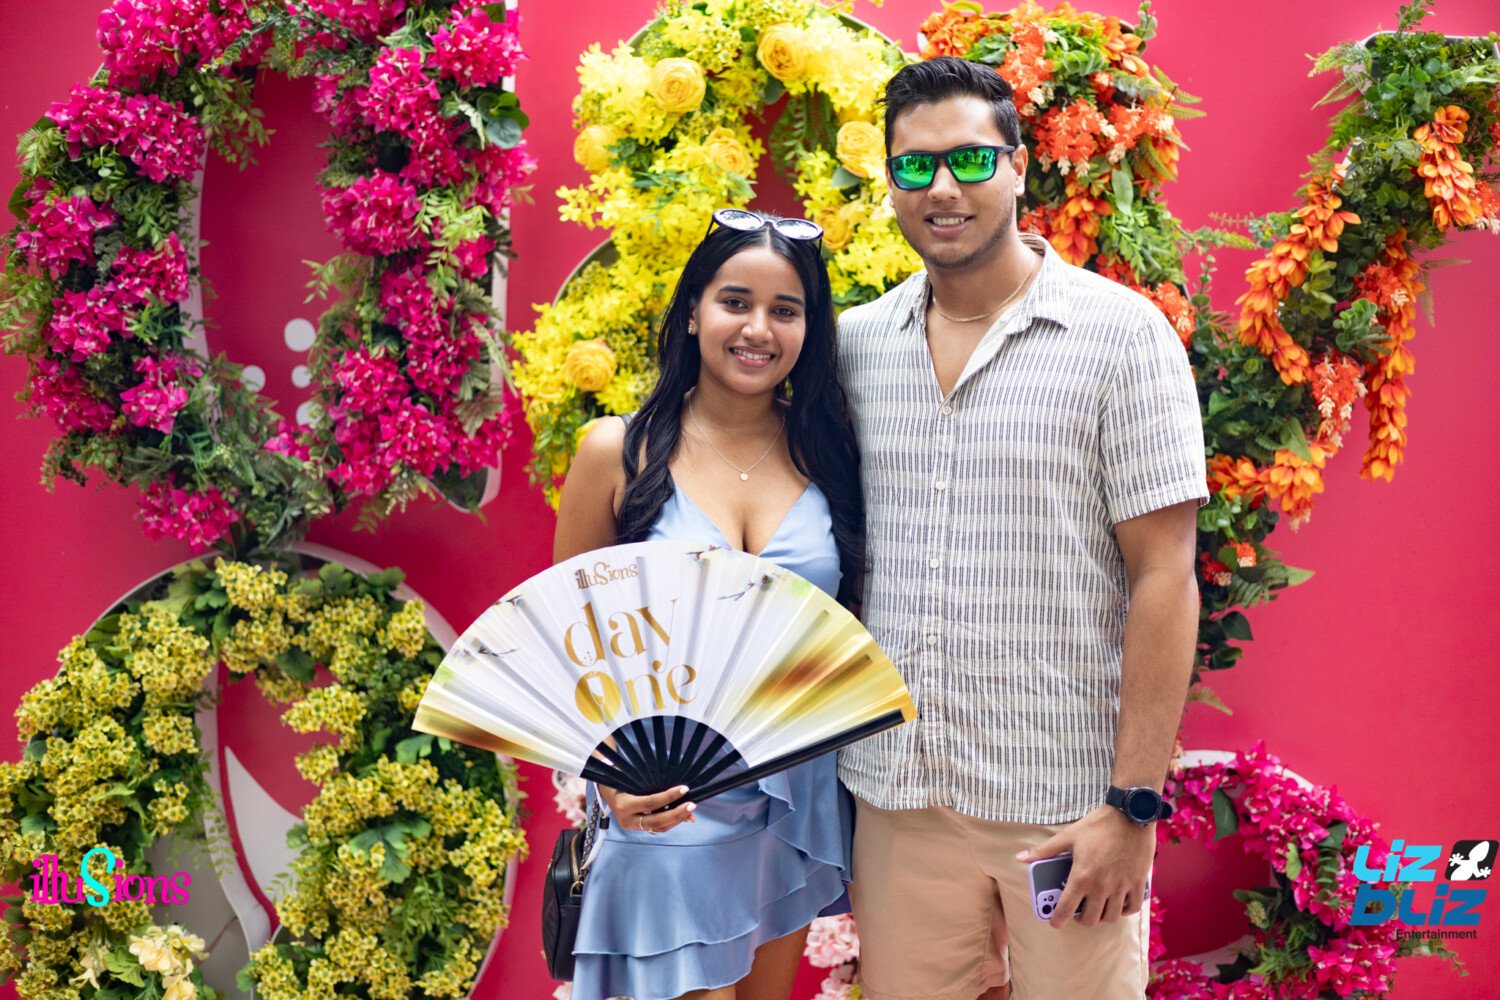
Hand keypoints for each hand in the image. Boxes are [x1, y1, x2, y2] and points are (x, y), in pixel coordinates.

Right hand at [596, 784, 696, 834]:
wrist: (605, 789)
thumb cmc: (620, 778)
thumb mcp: (631, 778)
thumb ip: (650, 784)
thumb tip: (675, 787)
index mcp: (623, 805)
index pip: (650, 803)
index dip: (668, 797)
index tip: (684, 789)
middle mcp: (626, 819)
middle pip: (656, 821)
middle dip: (676, 814)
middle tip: (692, 805)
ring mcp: (631, 826)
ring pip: (658, 828)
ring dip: (676, 820)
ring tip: (690, 812)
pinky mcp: (636, 828)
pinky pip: (656, 828)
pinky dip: (670, 822)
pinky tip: (681, 817)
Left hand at [1017, 806, 1154, 928]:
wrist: (1130, 814)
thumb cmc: (1098, 825)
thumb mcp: (1068, 836)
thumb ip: (1045, 850)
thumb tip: (1021, 858)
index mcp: (1081, 877)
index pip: (1066, 909)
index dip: (1058, 920)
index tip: (1055, 922)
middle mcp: (1101, 886)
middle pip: (1091, 920)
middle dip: (1082, 919)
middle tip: (1079, 910)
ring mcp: (1121, 886)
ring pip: (1111, 917)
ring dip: (1103, 916)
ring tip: (1098, 906)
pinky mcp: (1138, 883)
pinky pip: (1133, 907)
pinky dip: (1125, 910)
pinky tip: (1119, 903)